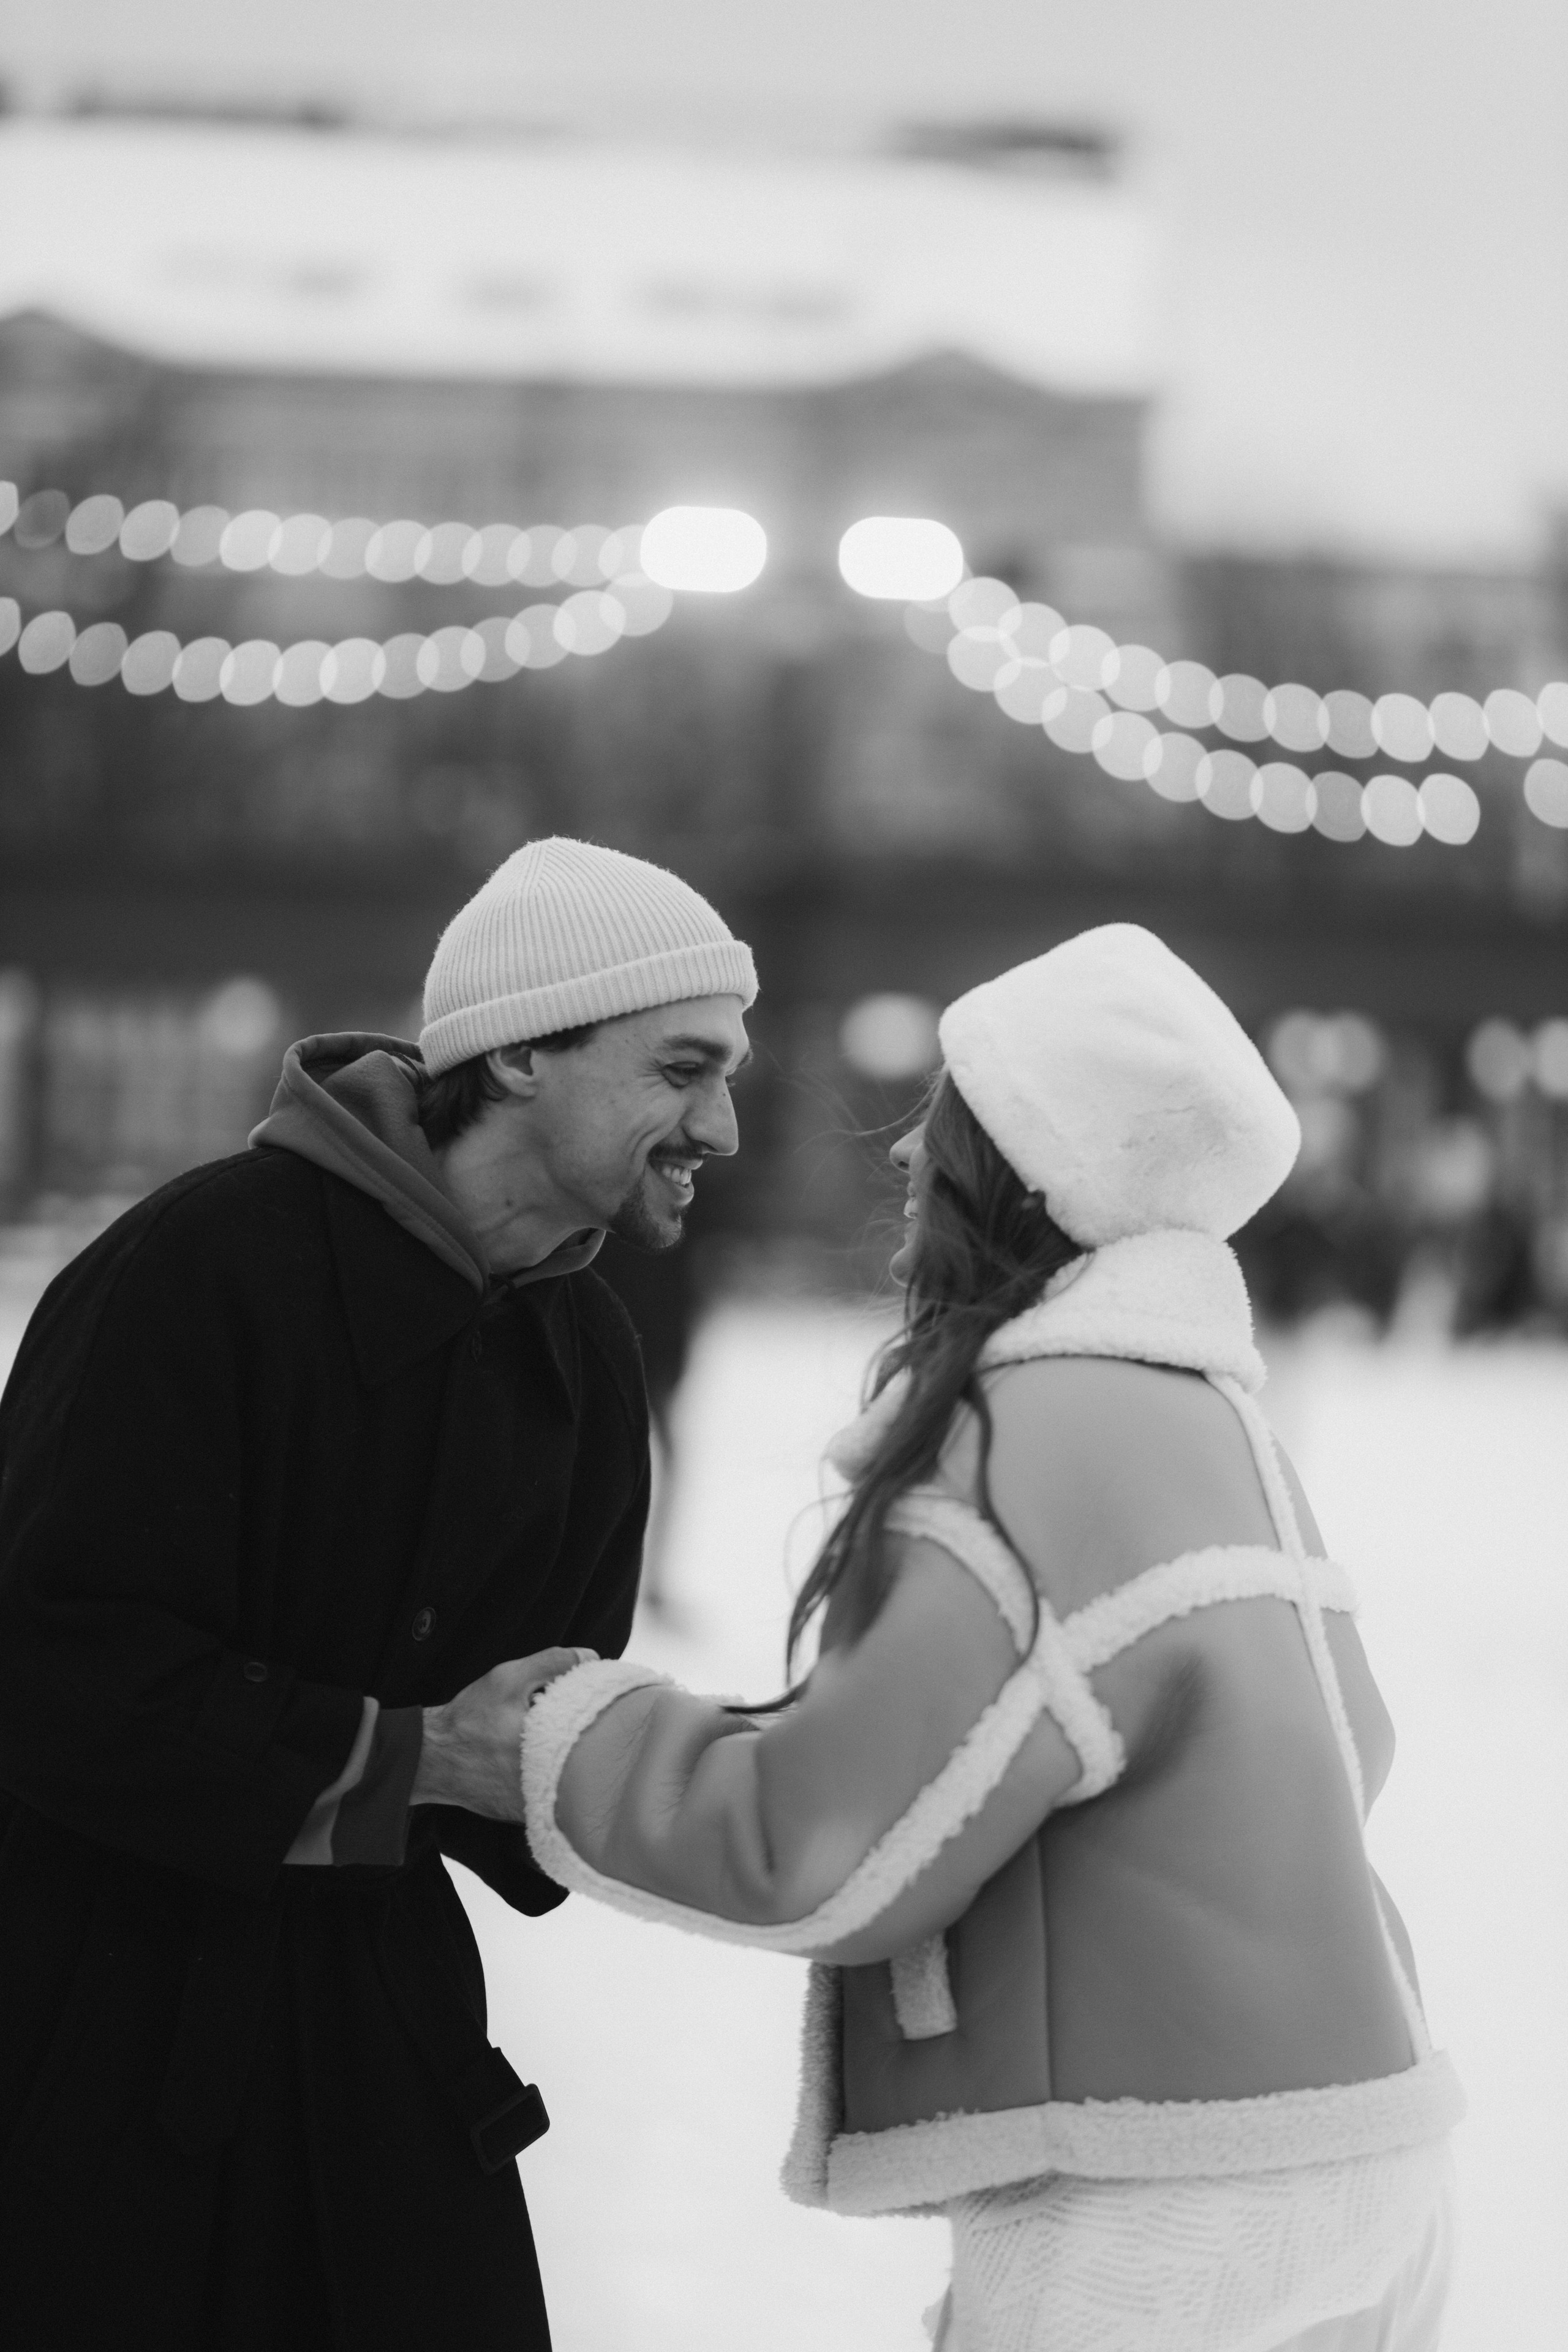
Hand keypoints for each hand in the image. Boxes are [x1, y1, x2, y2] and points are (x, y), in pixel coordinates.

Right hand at [412, 1646, 596, 1821]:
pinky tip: (545, 1763)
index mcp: (543, 1745)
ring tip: (563, 1743)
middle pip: (588, 1762)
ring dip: (573, 1764)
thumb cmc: (469, 1718)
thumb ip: (553, 1663)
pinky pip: (552, 1798)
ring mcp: (533, 1803)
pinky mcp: (523, 1815)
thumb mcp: (507, 1679)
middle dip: (590, 1741)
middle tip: (586, 1723)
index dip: (603, 1715)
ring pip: (572, 1784)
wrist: (432, 1759)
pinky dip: (554, 1781)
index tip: (603, 1704)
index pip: (596, 1732)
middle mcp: (541, 1781)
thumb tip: (592, 1658)